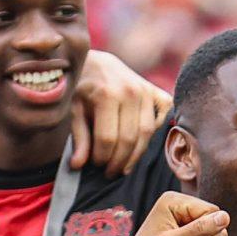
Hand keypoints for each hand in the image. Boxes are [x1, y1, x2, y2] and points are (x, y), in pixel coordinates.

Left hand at [69, 49, 169, 176]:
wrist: (98, 63)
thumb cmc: (82, 88)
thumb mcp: (74, 110)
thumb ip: (79, 137)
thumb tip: (78, 165)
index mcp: (107, 94)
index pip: (108, 138)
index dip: (102, 157)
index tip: (96, 166)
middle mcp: (130, 92)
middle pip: (129, 139)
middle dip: (119, 161)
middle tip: (110, 172)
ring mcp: (147, 92)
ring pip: (146, 134)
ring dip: (136, 155)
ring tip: (123, 167)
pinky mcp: (158, 93)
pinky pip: (162, 120)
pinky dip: (156, 134)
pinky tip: (142, 144)